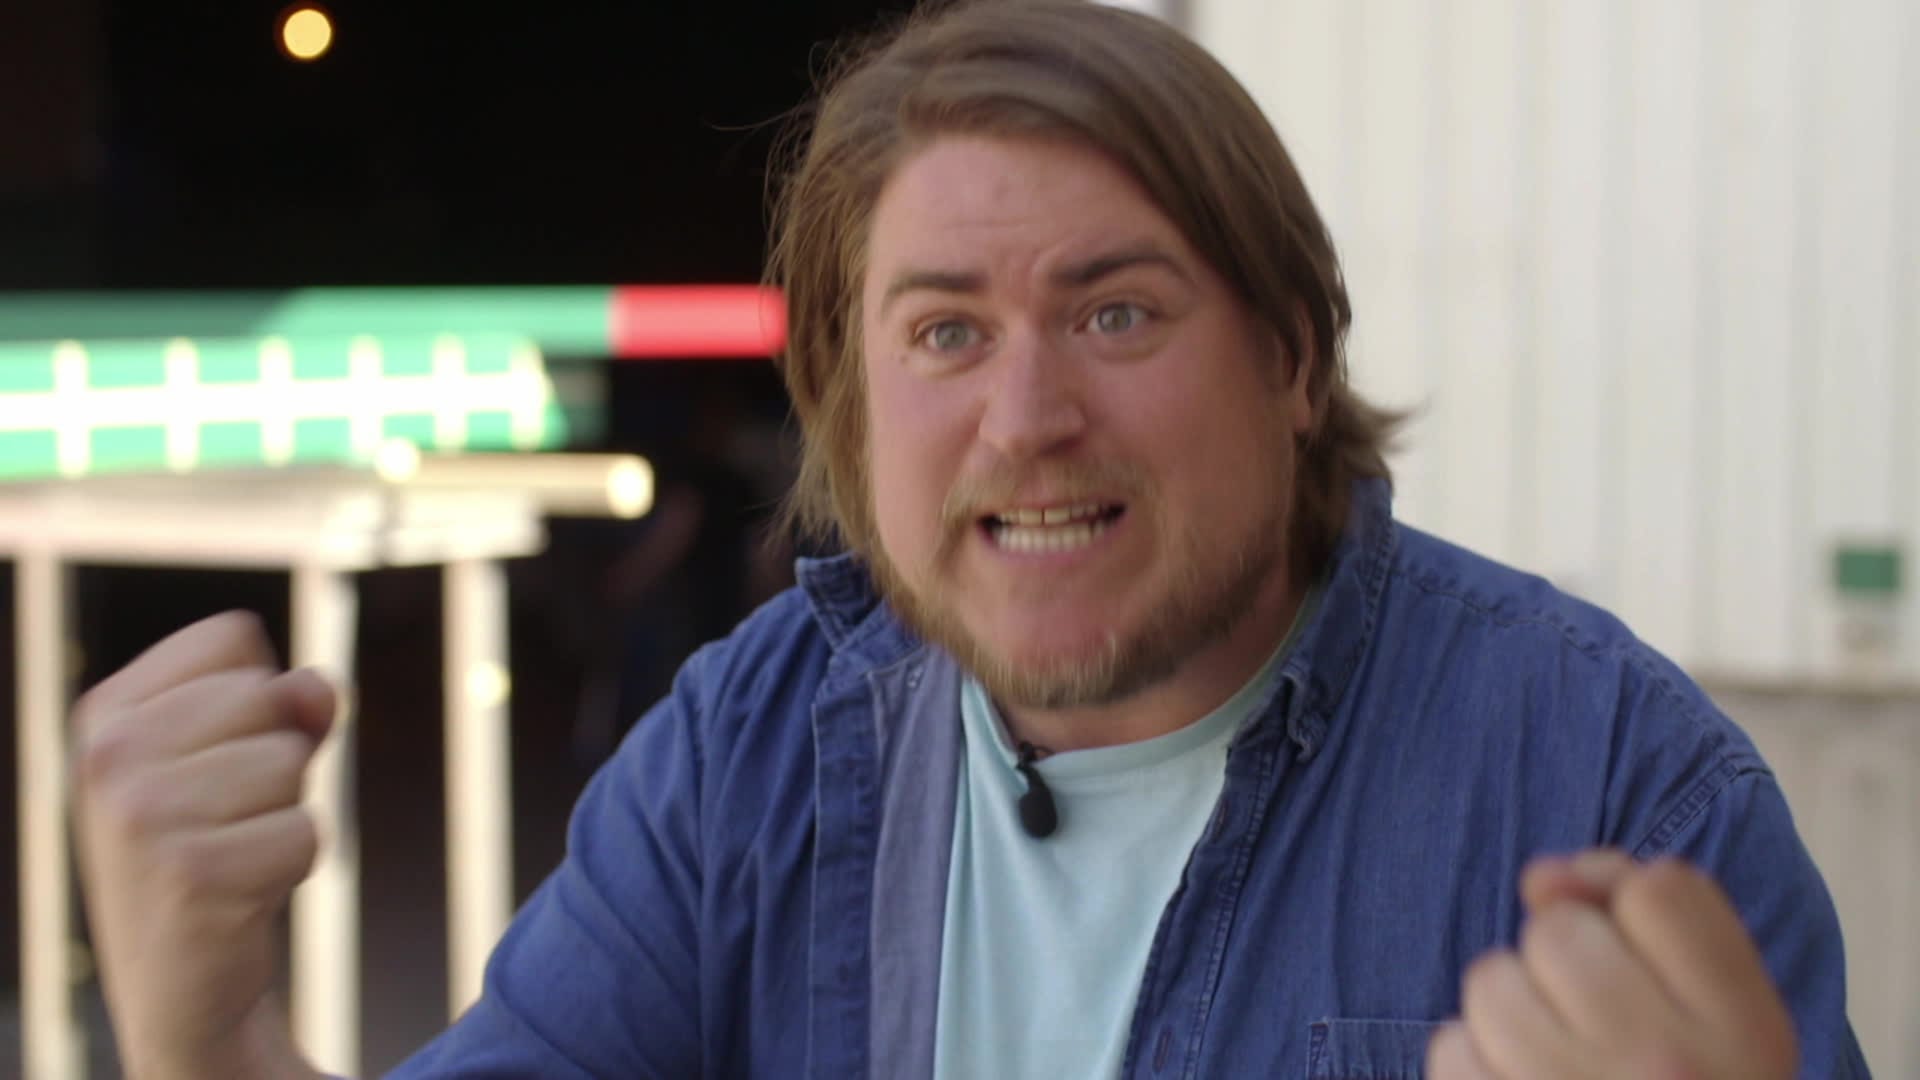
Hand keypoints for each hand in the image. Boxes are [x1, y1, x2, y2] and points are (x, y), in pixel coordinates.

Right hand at [71, 612, 335, 1079]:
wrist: (181, 981)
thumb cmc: (217, 846)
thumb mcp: (241, 757)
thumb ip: (292, 703)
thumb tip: (314, 688)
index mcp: (107, 712)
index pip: (233, 637)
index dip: (258, 695)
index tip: (214, 758)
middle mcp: (108, 756)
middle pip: (272, 695)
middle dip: (276, 759)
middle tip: (227, 818)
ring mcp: (141, 816)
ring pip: (291, 763)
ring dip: (283, 812)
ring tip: (230, 853)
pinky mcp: (192, 873)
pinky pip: (306, 831)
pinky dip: (292, 863)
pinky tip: (240, 894)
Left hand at [1427, 850, 1797, 1078]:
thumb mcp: (1712, 1010)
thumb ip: (1643, 915)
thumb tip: (1545, 876)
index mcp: (1745, 1031)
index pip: (1662, 890)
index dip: (1636, 914)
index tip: (1649, 969)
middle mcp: (1670, 1066)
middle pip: (1559, 930)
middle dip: (1562, 964)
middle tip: (1599, 1029)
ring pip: (1491, 982)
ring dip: (1510, 1013)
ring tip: (1557, 1065)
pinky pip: (1452, 1048)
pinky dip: (1476, 1066)